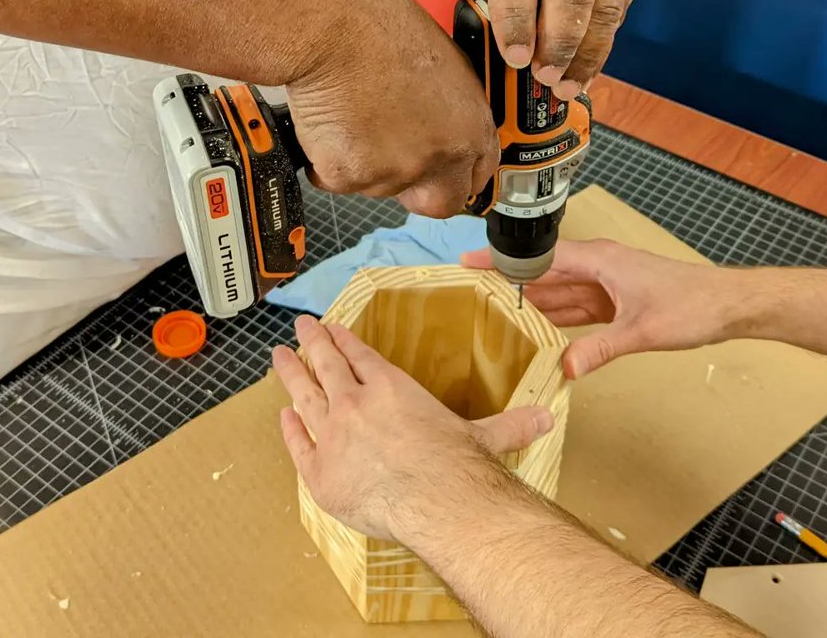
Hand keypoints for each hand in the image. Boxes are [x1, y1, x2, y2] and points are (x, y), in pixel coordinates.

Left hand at [273, 315, 552, 540]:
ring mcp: (333, 434)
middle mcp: (356, 402)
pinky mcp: (319, 471)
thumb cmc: (456, 465)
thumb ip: (510, 425)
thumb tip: (547, 418)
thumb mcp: (484, 437)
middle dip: (312, 341)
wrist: (433, 500)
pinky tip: (285, 417)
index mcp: (390, 387)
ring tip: (278, 356)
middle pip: (326, 364)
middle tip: (300, 326)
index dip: (345, 339)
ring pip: (304, 395)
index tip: (334, 327)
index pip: (361, 355)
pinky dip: (290, 428)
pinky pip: (298, 443)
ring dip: (290, 372)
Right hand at [286, 0, 497, 217]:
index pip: (477, 176)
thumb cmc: (382, 26)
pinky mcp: (350, 175)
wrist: (334, 26)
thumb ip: (452, 110)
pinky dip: (327, 156)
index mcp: (471, 128)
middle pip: (438, 203)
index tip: (439, 171)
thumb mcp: (446, 64)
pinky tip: (329, 117)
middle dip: (417, 190)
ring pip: (379, 186)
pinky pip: (335, 178)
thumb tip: (443, 126)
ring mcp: (396, 171)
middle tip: (392, 155)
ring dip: (365, 162)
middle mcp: (440, 156)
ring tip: (353, 111)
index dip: (455, 174)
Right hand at [462, 240, 737, 377]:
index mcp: (599, 260)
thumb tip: (565, 369)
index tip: (468, 261)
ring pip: (558, 290)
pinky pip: (575, 306)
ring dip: (530, 300)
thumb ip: (601, 349)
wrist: (728, 306)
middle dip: (508, 279)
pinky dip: (555, 316)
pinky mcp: (615, 301)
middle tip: (470, 291)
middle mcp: (598, 266)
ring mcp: (606, 283)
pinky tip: (535, 327)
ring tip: (492, 309)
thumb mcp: (642, 331)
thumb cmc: (692, 306)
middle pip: (543, 272)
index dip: (502, 259)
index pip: (539, 256)